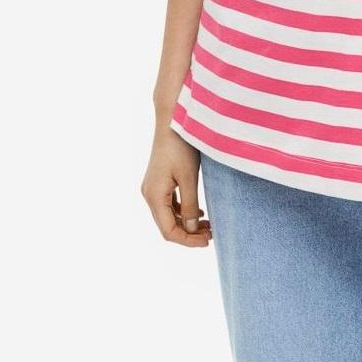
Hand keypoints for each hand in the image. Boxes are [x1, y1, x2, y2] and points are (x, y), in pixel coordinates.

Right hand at [141, 125, 211, 246]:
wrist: (172, 120)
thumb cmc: (181, 146)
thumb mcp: (188, 178)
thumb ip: (189, 205)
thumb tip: (190, 229)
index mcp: (154, 196)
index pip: (168, 231)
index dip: (188, 240)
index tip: (208, 241)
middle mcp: (149, 194)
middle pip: (167, 225)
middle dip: (189, 233)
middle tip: (212, 234)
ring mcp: (152, 187)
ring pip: (168, 215)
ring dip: (187, 223)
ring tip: (208, 225)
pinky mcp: (159, 180)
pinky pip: (169, 204)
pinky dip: (183, 211)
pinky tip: (198, 212)